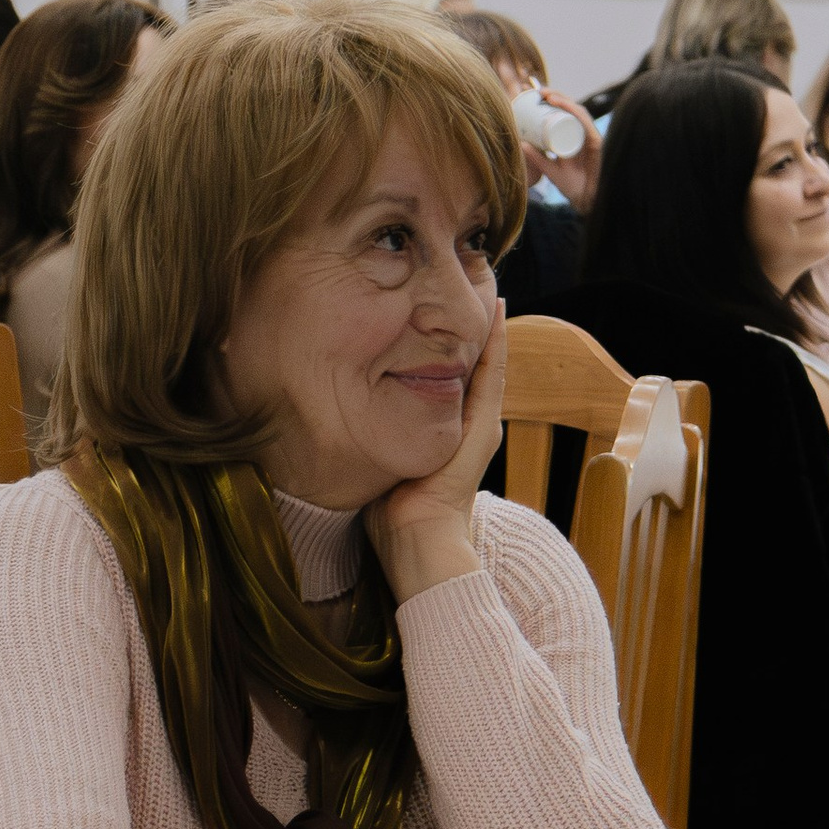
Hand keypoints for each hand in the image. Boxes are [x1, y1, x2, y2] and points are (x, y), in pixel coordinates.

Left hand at [363, 297, 504, 605]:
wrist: (418, 543)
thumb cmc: (391, 516)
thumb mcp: (380, 461)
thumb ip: (368, 437)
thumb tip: (332, 415)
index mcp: (448, 434)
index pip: (453, 378)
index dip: (453, 345)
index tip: (445, 310)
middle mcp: (470, 427)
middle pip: (476, 365)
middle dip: (474, 328)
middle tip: (475, 285)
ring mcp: (482, 427)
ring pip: (490, 365)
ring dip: (491, 328)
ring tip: (489, 287)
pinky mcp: (484, 430)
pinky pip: (492, 378)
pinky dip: (496, 345)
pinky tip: (495, 314)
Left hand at [538, 102, 599, 212]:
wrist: (587, 201)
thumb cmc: (573, 186)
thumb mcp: (550, 170)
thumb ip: (538, 159)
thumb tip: (521, 144)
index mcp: (575, 137)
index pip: (565, 113)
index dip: (552, 101)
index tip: (536, 95)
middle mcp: (584, 134)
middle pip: (571, 108)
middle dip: (556, 95)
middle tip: (539, 92)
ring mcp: (591, 137)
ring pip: (578, 112)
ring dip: (563, 100)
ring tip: (547, 95)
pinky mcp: (596, 142)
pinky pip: (586, 123)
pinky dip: (575, 112)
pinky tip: (564, 105)